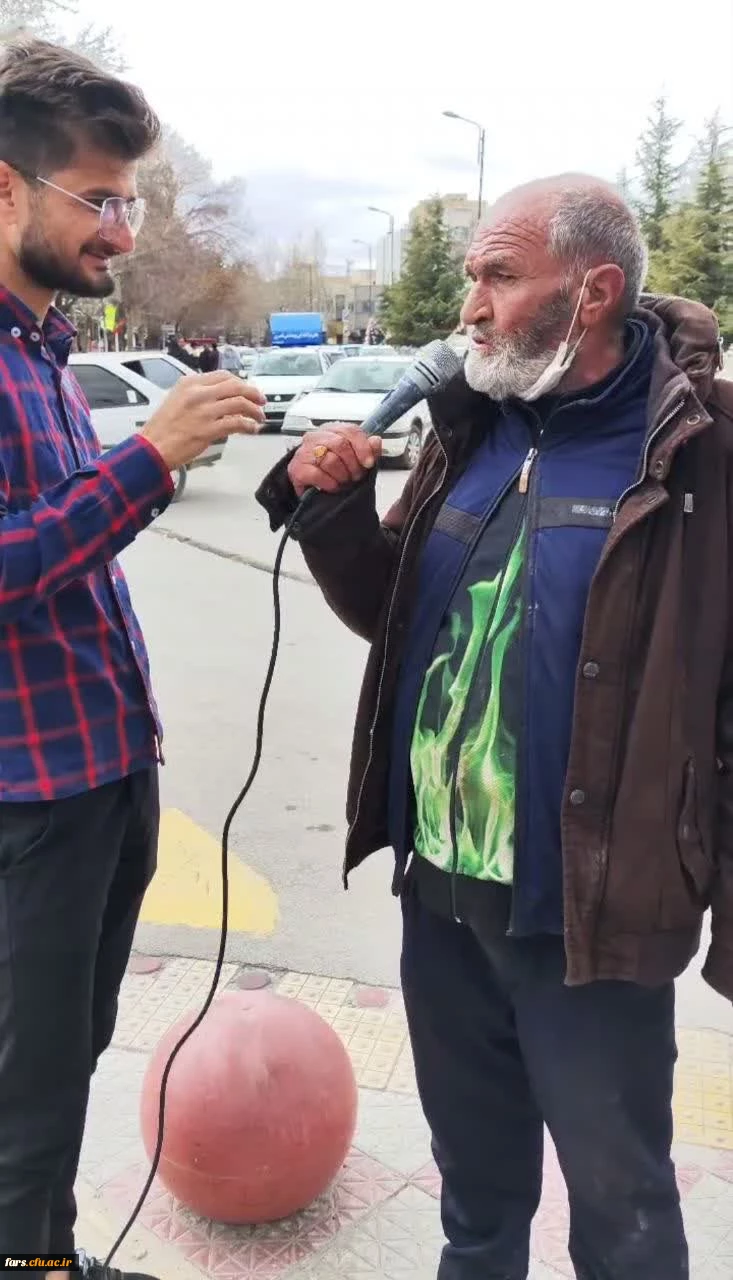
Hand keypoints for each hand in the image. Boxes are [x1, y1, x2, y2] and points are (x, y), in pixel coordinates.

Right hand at [141, 371, 265, 470]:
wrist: (152, 447)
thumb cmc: (162, 429)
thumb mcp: (176, 400)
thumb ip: (197, 395)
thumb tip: (219, 397)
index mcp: (189, 383)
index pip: (223, 376)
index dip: (240, 382)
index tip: (247, 389)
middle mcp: (198, 393)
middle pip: (236, 386)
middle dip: (253, 393)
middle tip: (261, 401)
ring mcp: (205, 411)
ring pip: (240, 403)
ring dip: (254, 410)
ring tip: (259, 417)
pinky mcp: (209, 429)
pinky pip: (237, 423)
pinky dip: (249, 425)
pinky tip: (252, 429)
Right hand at [287, 426, 381, 497]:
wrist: (312, 489)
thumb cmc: (334, 472)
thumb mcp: (356, 460)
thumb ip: (368, 450)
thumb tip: (375, 440)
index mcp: (331, 430)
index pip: (350, 431)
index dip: (363, 447)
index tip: (369, 463)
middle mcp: (315, 437)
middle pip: (340, 444)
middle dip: (353, 464)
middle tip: (355, 476)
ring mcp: (304, 452)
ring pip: (330, 460)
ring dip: (342, 475)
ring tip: (343, 481)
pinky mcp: (297, 469)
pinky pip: (318, 474)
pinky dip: (330, 483)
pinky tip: (333, 486)